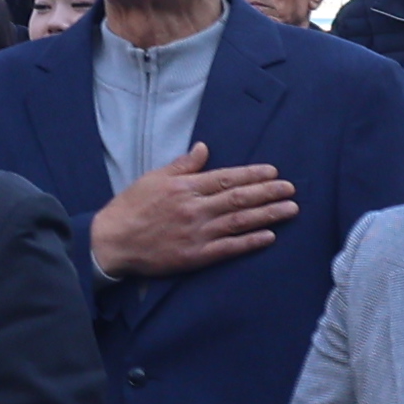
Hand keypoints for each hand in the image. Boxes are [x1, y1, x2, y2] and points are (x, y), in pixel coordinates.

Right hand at [89, 143, 298, 278]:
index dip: (252, 175)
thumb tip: (203, 148)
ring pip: (239, 221)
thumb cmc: (130, 208)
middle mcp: (194, 208)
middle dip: (268, 192)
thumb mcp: (153, 178)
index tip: (273, 172)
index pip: (226, 178)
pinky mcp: (196, 255)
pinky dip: (250, 242)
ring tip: (290, 209)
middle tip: (291, 189)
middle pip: (239, 198)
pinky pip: (229, 248)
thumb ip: (182, 165)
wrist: (112, 241)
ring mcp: (197, 233)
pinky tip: (269, 237)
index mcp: (184, 187)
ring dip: (268, 215)